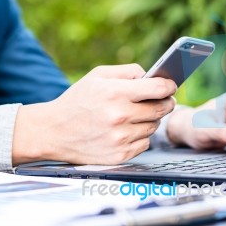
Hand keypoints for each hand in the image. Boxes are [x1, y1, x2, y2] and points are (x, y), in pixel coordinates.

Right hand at [12, 64, 176, 164]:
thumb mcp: (97, 76)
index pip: (159, 88)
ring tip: (135, 115)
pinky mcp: (119, 155)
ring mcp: (120, 138)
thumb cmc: (77, 100)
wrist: (54, 131)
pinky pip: (145, 143)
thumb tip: (151, 75)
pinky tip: (126, 130)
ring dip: (150, 119)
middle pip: (162, 108)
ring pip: (154, 126)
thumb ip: (127, 71)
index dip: (169, 85)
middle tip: (161, 99)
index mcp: (115, 93)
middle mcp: (120, 116)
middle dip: (165, 102)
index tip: (171, 85)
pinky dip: (140, 136)